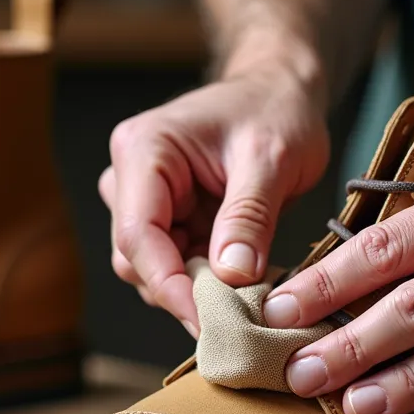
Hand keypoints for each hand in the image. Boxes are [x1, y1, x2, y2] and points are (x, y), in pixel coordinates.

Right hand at [101, 66, 328, 334]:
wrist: (281, 91)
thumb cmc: (276, 110)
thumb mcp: (272, 158)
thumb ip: (249, 216)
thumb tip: (232, 278)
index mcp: (144, 150)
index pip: (138, 234)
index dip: (169, 286)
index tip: (209, 322)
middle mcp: (132, 176)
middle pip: (138, 259)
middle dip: (184, 293)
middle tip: (239, 320)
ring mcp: (146, 200)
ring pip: (153, 270)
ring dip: (196, 291)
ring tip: (249, 301)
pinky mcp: (167, 220)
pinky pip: (177, 266)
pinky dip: (208, 284)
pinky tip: (244, 289)